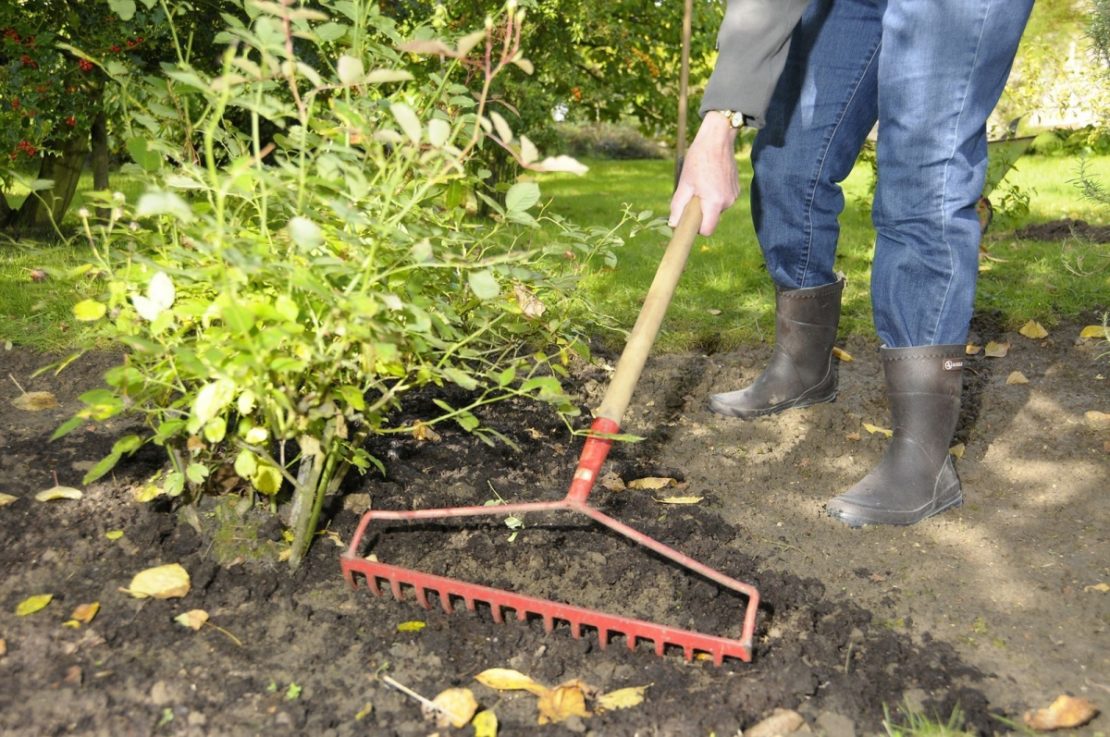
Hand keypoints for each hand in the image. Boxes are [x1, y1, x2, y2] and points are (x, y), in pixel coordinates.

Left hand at [669, 112, 740, 236]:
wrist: (718, 138)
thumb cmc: (699, 158)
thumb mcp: (684, 183)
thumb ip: (678, 206)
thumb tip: (673, 224)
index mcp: (714, 202)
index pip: (707, 230)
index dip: (697, 229)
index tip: (688, 221)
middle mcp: (728, 202)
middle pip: (711, 219)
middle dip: (700, 212)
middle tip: (693, 193)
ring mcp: (734, 195)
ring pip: (716, 209)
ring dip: (707, 202)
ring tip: (702, 183)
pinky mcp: (736, 189)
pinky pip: (722, 200)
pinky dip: (714, 195)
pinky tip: (710, 179)